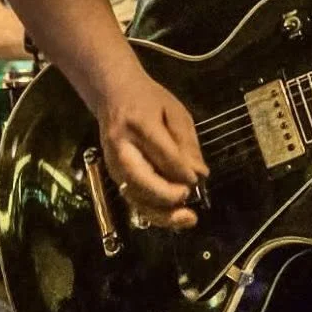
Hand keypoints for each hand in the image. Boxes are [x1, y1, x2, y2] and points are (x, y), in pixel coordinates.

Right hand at [97, 74, 206, 228]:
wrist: (112, 93)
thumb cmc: (148, 100)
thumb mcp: (175, 112)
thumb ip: (187, 143)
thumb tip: (199, 174)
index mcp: (139, 124)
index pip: (162, 154)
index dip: (182, 171)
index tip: (198, 178)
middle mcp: (121, 147)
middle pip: (141, 179)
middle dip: (167, 194)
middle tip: (188, 196)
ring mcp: (113, 163)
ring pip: (134, 195)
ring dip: (161, 212)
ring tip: (186, 218)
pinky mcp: (113, 174)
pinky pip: (132, 199)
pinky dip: (152, 212)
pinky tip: (172, 216)